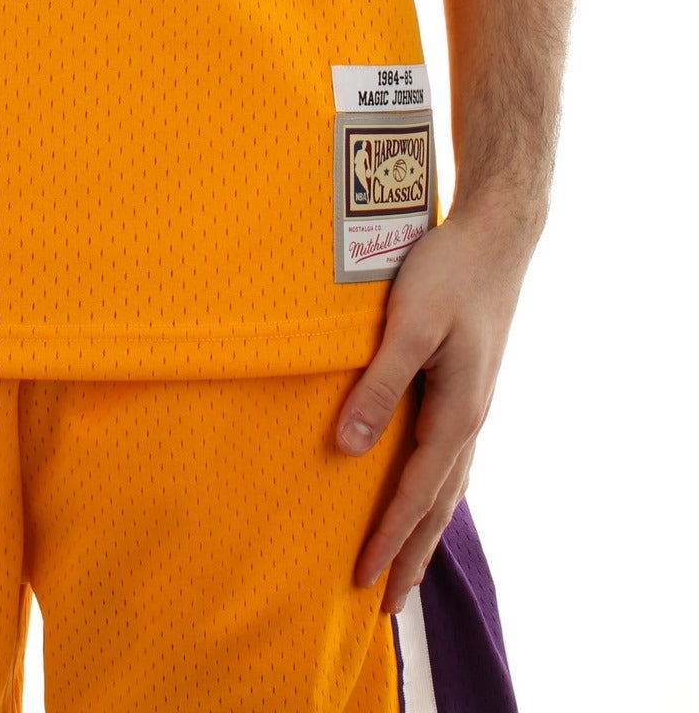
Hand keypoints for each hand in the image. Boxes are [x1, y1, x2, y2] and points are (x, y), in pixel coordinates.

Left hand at [334, 195, 538, 614]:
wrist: (496, 235)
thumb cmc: (449, 272)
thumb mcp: (408, 325)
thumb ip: (378, 387)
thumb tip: (346, 449)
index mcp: (458, 413)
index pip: (416, 494)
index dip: (387, 538)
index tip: (360, 579)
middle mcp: (470, 419)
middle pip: (438, 506)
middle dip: (411, 556)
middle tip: (385, 606)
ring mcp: (472, 404)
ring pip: (447, 485)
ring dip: (423, 530)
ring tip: (402, 566)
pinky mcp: (466, 386)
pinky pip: (448, 457)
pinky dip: (433, 491)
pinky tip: (422, 494)